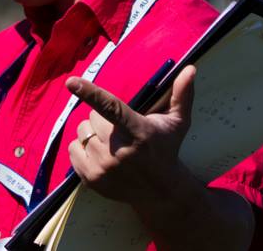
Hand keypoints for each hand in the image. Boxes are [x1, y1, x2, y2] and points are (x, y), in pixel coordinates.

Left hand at [66, 65, 196, 203]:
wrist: (162, 194)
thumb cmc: (166, 149)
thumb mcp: (177, 123)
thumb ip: (182, 95)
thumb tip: (190, 68)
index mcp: (138, 131)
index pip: (111, 108)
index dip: (90, 93)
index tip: (71, 81)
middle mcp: (120, 151)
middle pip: (92, 118)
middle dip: (102, 120)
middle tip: (119, 131)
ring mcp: (104, 167)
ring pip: (81, 132)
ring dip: (92, 133)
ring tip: (111, 144)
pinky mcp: (91, 179)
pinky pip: (72, 149)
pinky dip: (82, 148)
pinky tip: (101, 155)